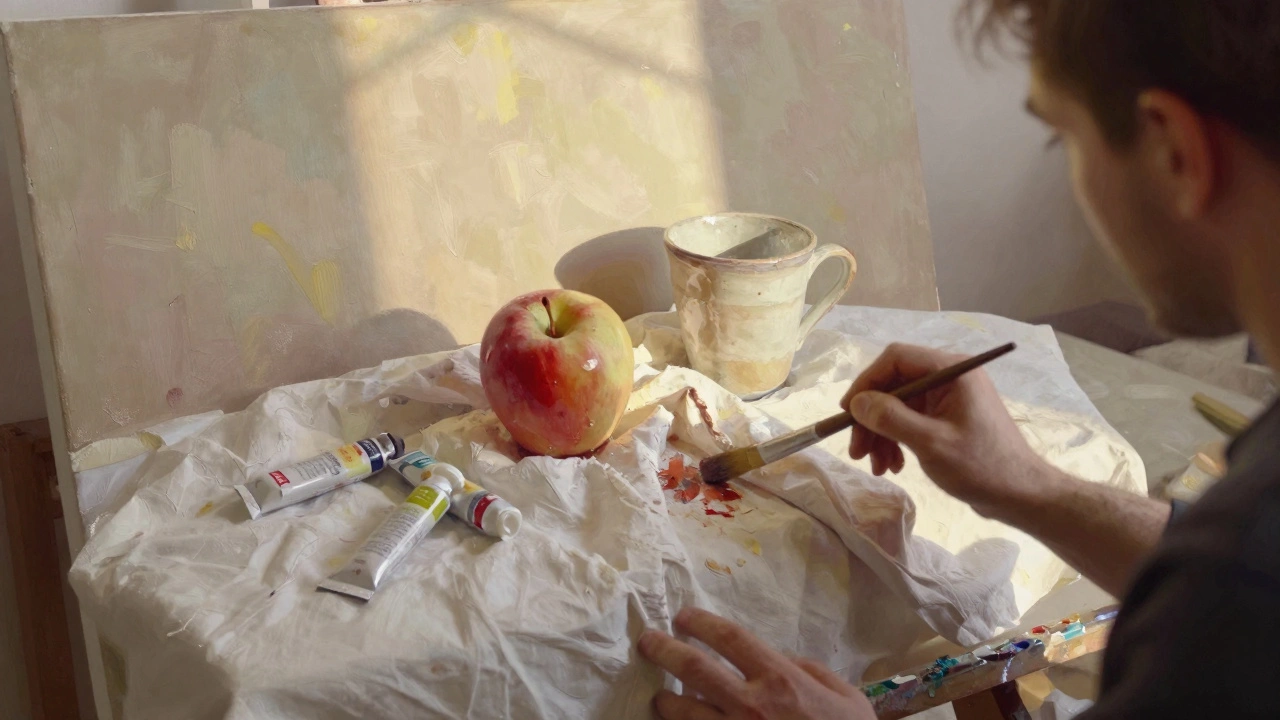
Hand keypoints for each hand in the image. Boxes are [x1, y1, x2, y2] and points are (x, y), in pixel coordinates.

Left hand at [638, 607, 874, 719]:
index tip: (682, 617)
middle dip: (664, 650)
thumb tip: (783, 658)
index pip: (730, 637)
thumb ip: (812, 671)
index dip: (701, 622)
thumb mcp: (846, 698)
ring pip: (683, 712)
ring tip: (661, 696)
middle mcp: (752, 706)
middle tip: (648, 641)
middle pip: (694, 668)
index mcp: (781, 680)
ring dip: (667, 701)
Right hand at [843, 343, 1049, 516]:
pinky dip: (896, 440)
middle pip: (894, 384)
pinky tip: (893, 465)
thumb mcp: (930, 443)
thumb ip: (891, 418)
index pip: (896, 359)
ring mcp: (949, 398)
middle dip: (871, 417)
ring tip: (876, 466)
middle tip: (856, 450)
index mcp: (951, 371)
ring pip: (898, 405)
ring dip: (881, 434)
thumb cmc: (981, 466)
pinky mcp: (948, 417)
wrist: (1020, 495)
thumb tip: (857, 402)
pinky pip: (911, 420)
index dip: (866, 383)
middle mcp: (950, 376)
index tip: (847, 412)